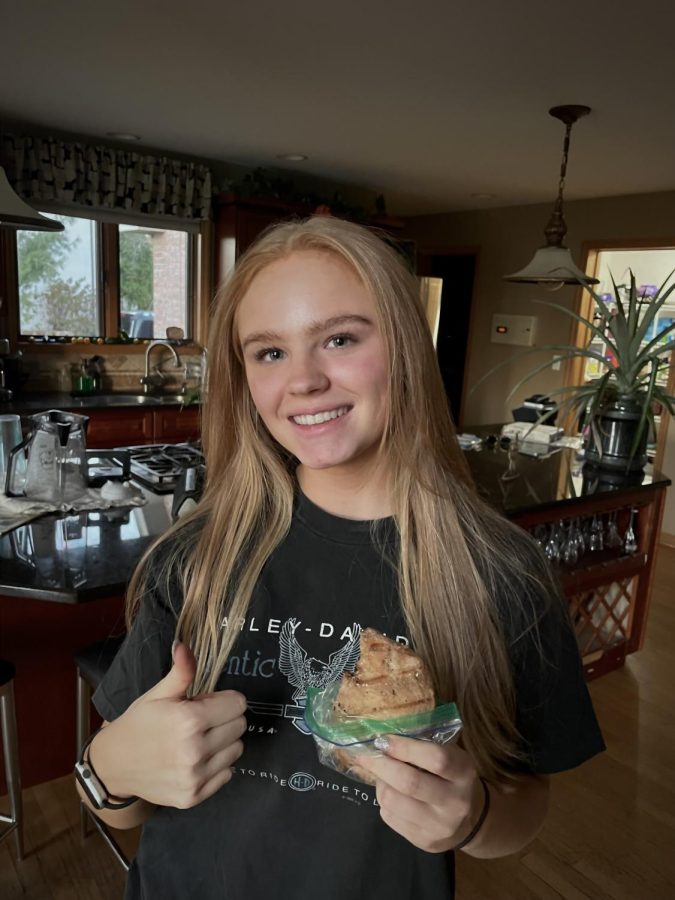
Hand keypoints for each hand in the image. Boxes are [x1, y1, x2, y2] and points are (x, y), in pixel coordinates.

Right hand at [91, 641, 246, 808]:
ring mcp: (195, 777)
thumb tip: (184, 645)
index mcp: (189, 720)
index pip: (238, 705)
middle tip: (201, 721)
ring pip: (236, 750)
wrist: (114, 764)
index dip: (224, 700)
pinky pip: (227, 774)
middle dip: (225, 719)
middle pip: (240, 727)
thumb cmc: (139, 724)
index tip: (207, 703)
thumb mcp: (158, 694)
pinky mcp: (194, 796)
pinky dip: (217, 765)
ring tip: (199, 739)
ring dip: (223, 742)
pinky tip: (196, 759)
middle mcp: (195, 751)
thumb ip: (181, 671)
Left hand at [355, 735, 484, 852]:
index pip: (436, 759)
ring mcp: (439, 826)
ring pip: (393, 801)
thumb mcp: (451, 757)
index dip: (405, 747)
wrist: (471, 822)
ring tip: (381, 774)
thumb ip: (424, 746)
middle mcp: (455, 802)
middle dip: (382, 765)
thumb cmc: (453, 778)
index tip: (383, 740)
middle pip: (409, 782)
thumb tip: (384, 738)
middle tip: (366, 754)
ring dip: (380, 783)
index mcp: (464, 773)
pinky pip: (390, 816)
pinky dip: (384, 800)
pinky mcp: (424, 841)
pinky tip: (391, 793)